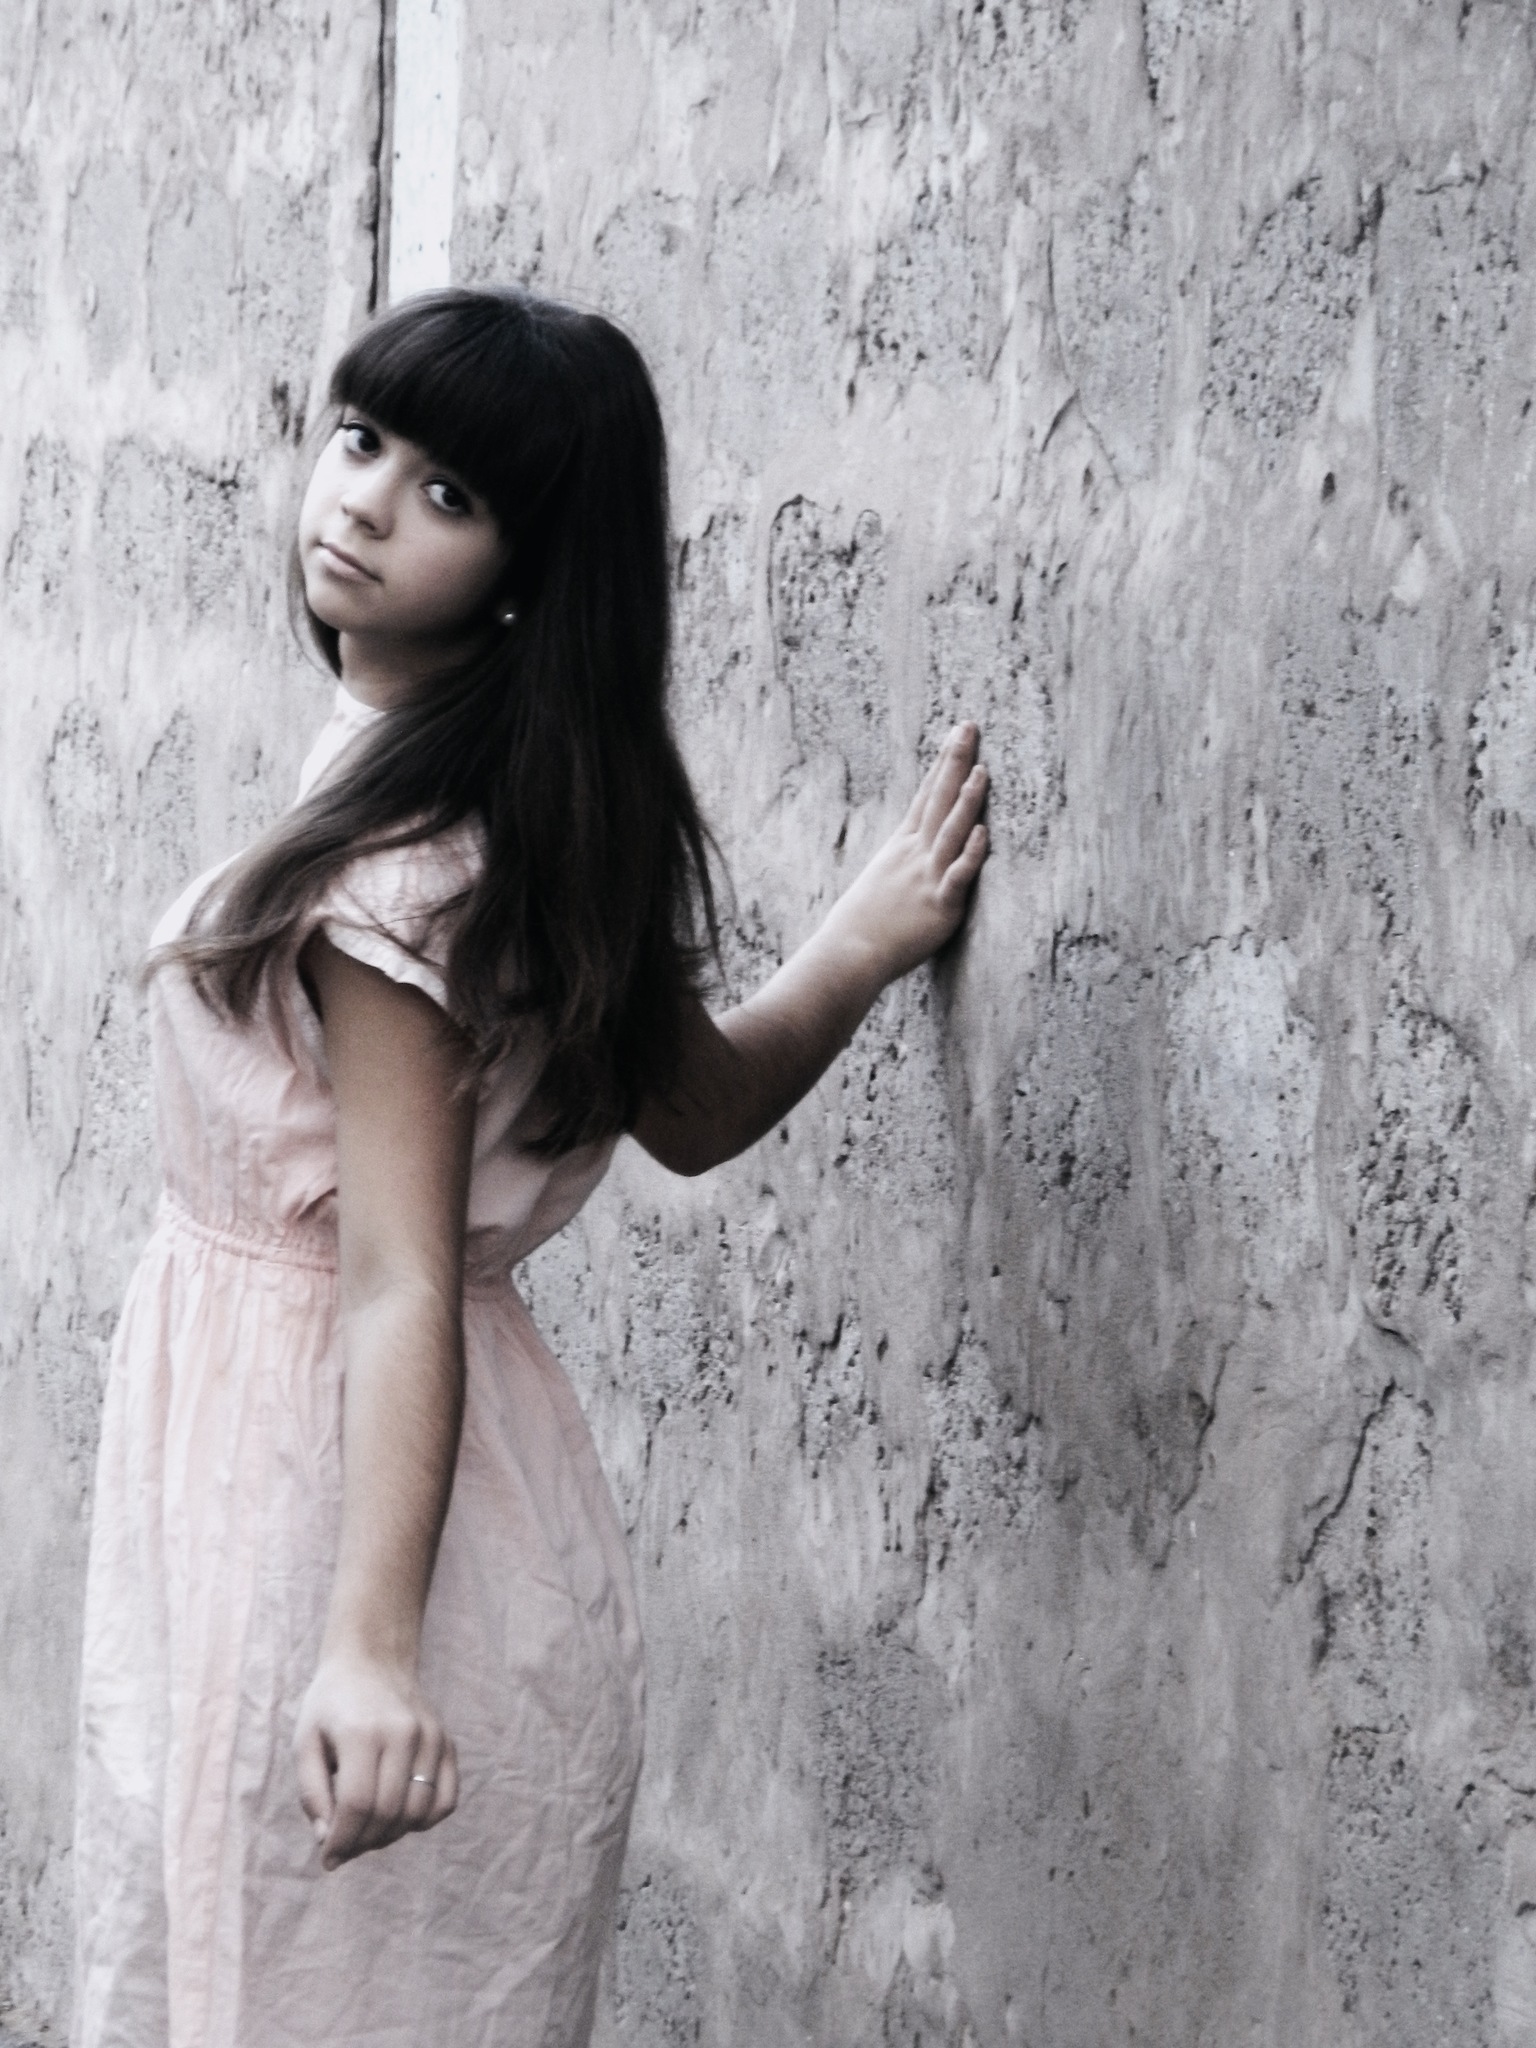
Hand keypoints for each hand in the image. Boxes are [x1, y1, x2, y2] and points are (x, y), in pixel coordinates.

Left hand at [294, 1650, 458, 1869]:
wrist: (372, 1661)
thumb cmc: (331, 1705)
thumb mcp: (305, 1742)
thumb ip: (312, 1793)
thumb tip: (328, 1839)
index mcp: (362, 1731)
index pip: (357, 1804)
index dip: (342, 1841)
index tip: (329, 1859)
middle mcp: (402, 1732)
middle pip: (388, 1812)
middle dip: (363, 1843)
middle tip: (346, 1849)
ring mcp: (430, 1737)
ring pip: (418, 1812)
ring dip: (391, 1836)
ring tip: (368, 1833)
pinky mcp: (447, 1743)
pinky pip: (446, 1800)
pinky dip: (424, 1821)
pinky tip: (400, 1818)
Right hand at [825, 722, 989, 982]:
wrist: (848, 954)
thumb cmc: (861, 924)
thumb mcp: (879, 880)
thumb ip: (901, 864)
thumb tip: (911, 853)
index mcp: (901, 847)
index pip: (925, 797)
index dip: (943, 764)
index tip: (955, 734)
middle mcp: (915, 855)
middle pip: (938, 801)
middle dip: (955, 762)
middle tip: (969, 727)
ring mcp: (927, 878)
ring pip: (950, 832)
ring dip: (967, 801)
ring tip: (983, 771)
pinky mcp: (940, 906)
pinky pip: (958, 877)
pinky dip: (970, 855)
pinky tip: (983, 833)